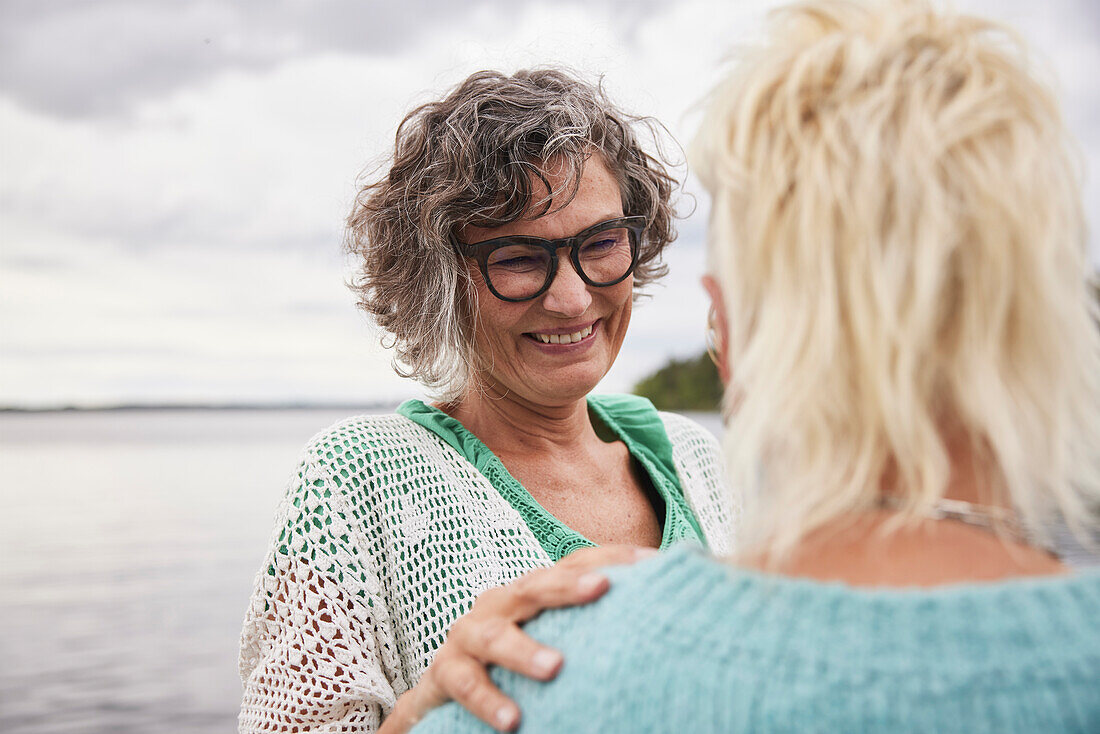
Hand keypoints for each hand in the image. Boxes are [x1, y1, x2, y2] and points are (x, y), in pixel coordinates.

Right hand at [379, 544, 657, 732]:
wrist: (448, 687)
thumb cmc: (513, 659)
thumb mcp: (552, 634)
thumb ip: (593, 625)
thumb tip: (661, 615)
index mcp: (531, 591)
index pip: (573, 563)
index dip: (611, 558)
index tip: (652, 562)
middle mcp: (501, 603)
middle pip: (534, 586)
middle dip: (567, 586)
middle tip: (602, 587)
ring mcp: (469, 634)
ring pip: (494, 635)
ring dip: (523, 651)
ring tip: (554, 668)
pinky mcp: (446, 670)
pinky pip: (464, 683)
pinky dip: (487, 700)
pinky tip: (512, 720)